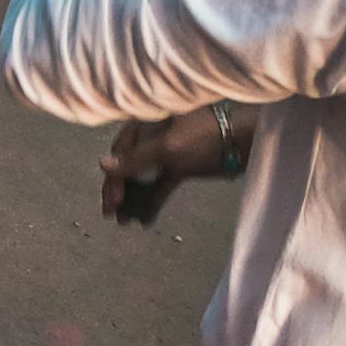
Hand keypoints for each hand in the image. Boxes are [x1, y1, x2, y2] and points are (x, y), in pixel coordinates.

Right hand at [99, 110, 232, 221]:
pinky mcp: (179, 167)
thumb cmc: (204, 137)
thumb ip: (135, 158)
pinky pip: (159, 185)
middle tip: (113, 216)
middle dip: (120, 191)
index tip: (112, 201)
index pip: (120, 152)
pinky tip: (146, 219)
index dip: (113, 177)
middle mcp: (151, 136)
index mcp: (145, 124)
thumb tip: (101, 165)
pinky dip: (152, 201)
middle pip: (128, 166)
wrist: (244, 142)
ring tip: (125, 221)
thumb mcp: (168, 147)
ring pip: (142, 177)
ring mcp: (166, 152)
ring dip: (133, 198)